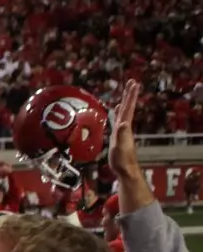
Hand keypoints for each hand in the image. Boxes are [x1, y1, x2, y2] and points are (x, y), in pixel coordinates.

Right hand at [110, 80, 152, 212]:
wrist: (124, 170)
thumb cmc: (122, 160)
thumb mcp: (120, 147)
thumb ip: (121, 135)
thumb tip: (123, 122)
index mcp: (125, 127)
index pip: (128, 108)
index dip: (130, 96)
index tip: (133, 83)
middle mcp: (125, 126)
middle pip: (128, 107)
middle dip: (129, 94)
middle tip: (132, 81)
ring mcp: (123, 130)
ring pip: (124, 111)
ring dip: (126, 101)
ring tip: (127, 92)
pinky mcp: (118, 134)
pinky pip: (119, 118)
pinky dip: (119, 112)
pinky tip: (118, 109)